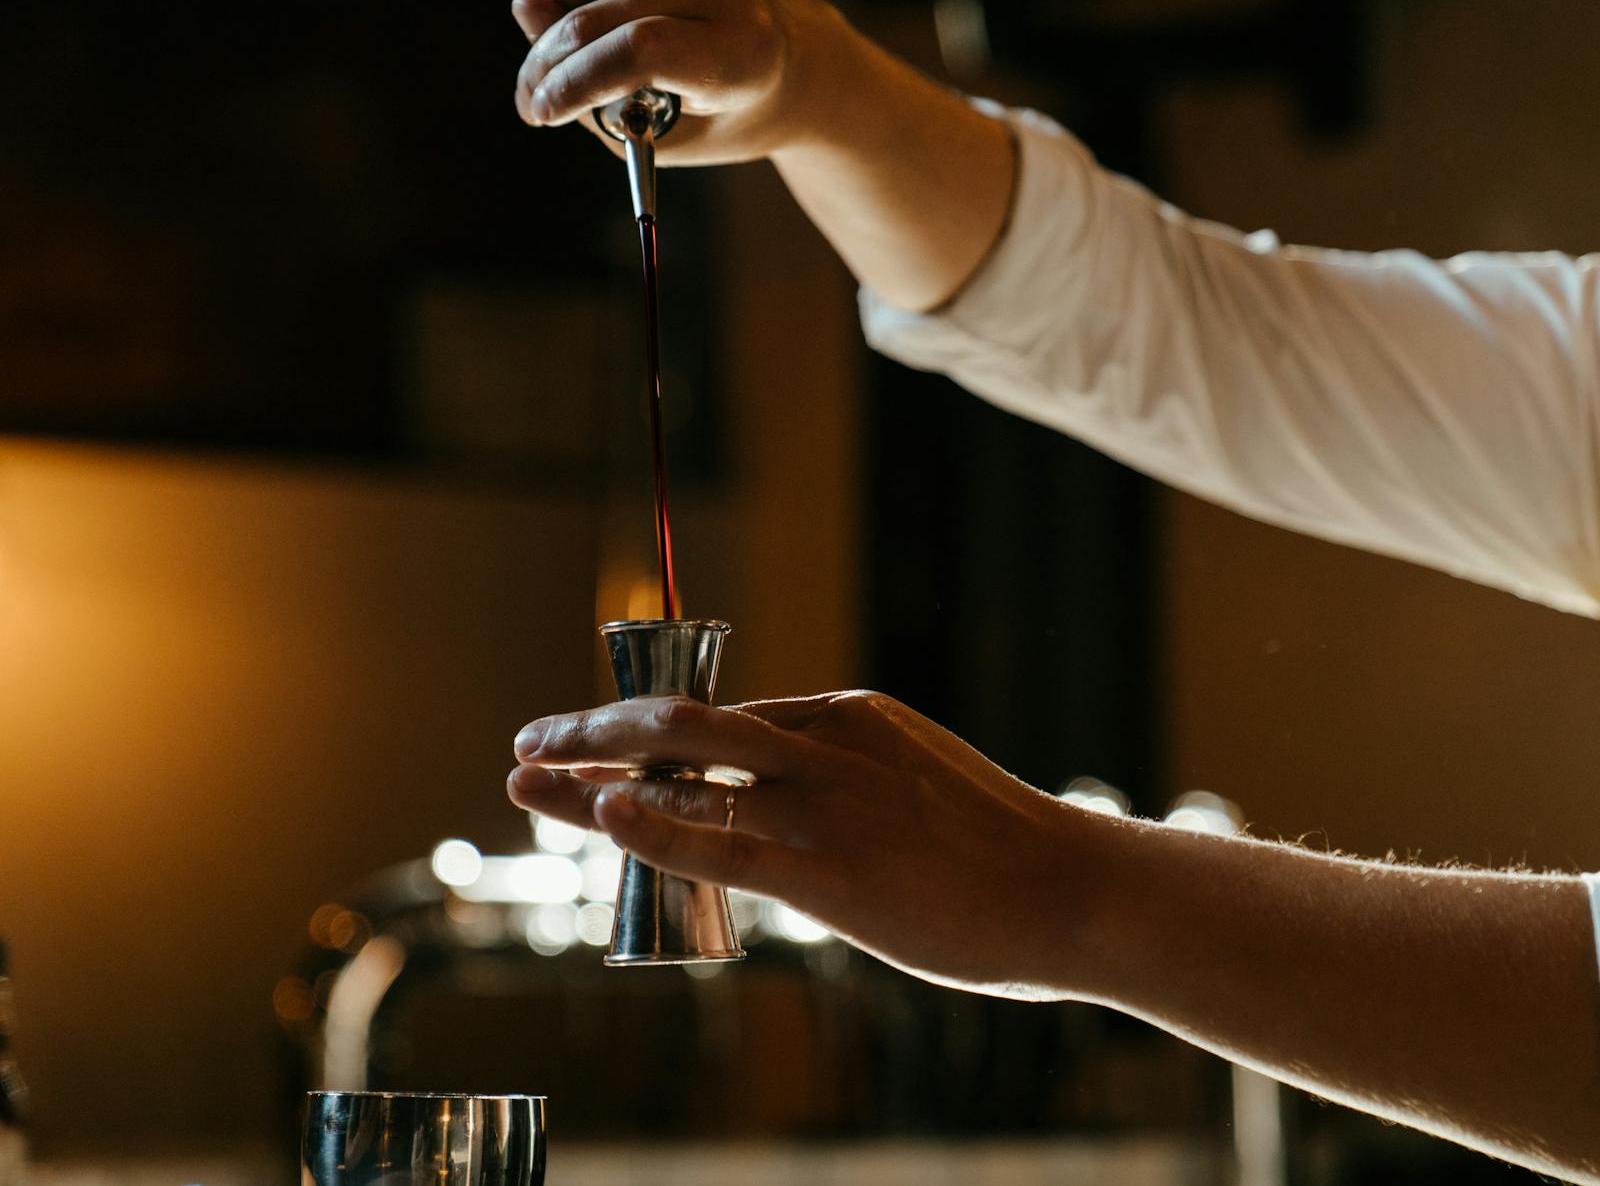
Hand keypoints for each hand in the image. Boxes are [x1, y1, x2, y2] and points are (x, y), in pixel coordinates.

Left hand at [508, 691, 1106, 996]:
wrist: (1068, 888)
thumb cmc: (1000, 851)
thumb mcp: (916, 784)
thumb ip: (847, 784)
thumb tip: (785, 814)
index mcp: (849, 717)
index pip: (722, 718)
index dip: (643, 732)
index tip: (591, 742)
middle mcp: (825, 744)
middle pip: (682, 719)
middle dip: (593, 727)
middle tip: (532, 741)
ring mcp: (823, 803)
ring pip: (682, 767)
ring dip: (590, 773)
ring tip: (526, 780)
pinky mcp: (825, 871)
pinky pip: (717, 840)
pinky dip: (651, 822)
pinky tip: (601, 812)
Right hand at [510, 0, 845, 164]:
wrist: (787, 57)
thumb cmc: (721, 106)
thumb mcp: (667, 131)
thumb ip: (594, 91)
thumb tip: (526, 8)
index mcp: (741, 53)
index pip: (640, 51)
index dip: (574, 81)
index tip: (539, 111)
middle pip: (595, 16)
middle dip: (547, 63)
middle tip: (535, 97)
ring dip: (559, 5)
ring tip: (591, 40)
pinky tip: (604, 1)